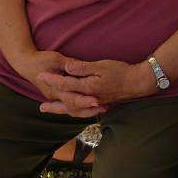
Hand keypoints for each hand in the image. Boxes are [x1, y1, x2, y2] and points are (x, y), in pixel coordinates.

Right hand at [14, 50, 106, 117]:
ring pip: (72, 110)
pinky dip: (81, 108)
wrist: (26, 63)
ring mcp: (55, 97)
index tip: (97, 100)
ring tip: (103, 108)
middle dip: (89, 109)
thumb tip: (82, 67)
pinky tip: (93, 106)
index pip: (71, 98)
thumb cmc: (41, 59)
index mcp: (54, 89)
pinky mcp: (57, 96)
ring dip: (87, 110)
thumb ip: (70, 64)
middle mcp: (54, 96)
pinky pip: (70, 106)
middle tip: (105, 107)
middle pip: (73, 107)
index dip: (84, 100)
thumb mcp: (57, 58)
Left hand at [39, 59, 156, 105]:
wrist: (138, 83)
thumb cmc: (120, 72)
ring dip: (62, 110)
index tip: (40, 76)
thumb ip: (82, 68)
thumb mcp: (100, 66)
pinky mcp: (101, 103)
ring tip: (52, 111)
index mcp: (88, 88)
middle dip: (53, 105)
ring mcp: (95, 102)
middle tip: (40, 108)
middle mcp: (89, 98)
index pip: (65, 84)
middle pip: (67, 104)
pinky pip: (83, 111)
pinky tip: (72, 111)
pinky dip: (75, 112)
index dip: (52, 80)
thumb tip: (66, 67)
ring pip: (75, 110)